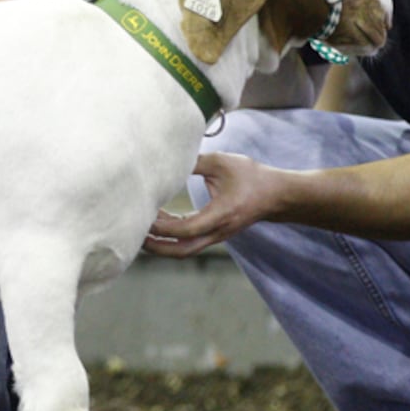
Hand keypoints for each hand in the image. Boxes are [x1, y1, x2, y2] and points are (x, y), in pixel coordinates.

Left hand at [143, 152, 282, 258]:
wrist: (275, 195)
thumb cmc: (250, 177)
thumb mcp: (222, 163)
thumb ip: (194, 162)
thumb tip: (167, 159)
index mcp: (220, 215)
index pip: (186, 229)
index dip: (162, 225)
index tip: (145, 214)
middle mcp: (217, 231)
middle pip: (182, 251)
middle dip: (156, 247)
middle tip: (134, 234)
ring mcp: (216, 236)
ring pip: (184, 251)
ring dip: (162, 245)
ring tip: (141, 230)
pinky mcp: (214, 234)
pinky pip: (189, 243)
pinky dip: (171, 237)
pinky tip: (158, 222)